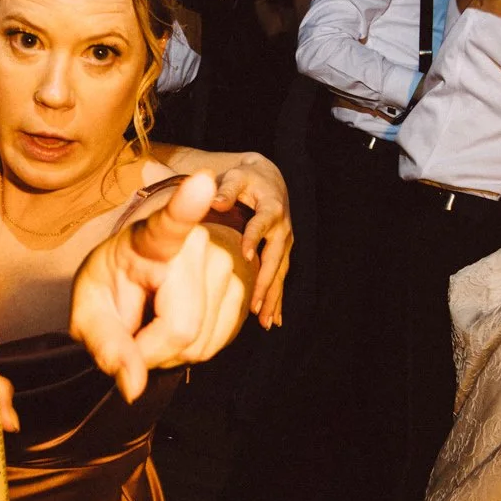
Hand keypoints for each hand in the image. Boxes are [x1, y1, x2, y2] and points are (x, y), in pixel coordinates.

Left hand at [70, 172, 249, 401]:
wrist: (138, 273)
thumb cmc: (110, 285)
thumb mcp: (88, 311)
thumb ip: (103, 345)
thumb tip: (132, 387)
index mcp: (152, 239)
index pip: (171, 222)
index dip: (187, 206)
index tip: (204, 182)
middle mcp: (198, 244)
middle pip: (182, 328)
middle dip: (150, 352)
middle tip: (130, 337)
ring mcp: (227, 263)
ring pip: (203, 343)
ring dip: (172, 354)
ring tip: (153, 325)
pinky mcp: (244, 284)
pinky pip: (220, 342)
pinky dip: (195, 350)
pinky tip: (178, 328)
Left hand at [210, 154, 291, 327]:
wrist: (267, 180)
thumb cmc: (244, 180)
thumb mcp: (235, 178)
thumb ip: (226, 190)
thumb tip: (216, 201)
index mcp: (270, 207)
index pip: (261, 223)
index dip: (254, 237)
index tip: (246, 255)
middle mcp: (282, 228)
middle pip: (275, 258)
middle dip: (265, 283)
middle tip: (254, 306)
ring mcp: (284, 244)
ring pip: (280, 274)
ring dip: (273, 298)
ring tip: (265, 322)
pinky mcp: (282, 254)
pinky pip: (280, 279)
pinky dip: (277, 300)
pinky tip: (273, 320)